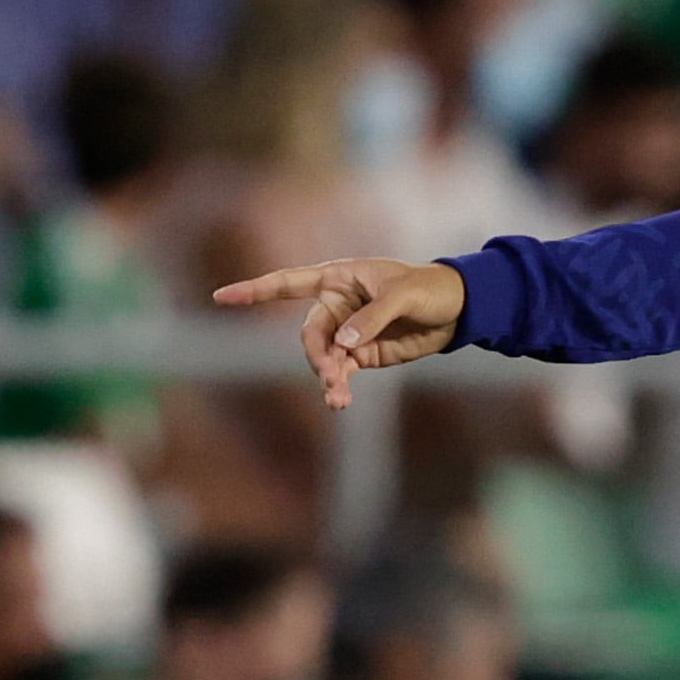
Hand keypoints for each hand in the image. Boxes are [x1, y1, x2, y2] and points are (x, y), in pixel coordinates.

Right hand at [212, 256, 467, 411]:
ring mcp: (347, 332)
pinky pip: (341, 372)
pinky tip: (340, 401)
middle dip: (316, 355)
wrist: (457, 310)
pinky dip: (338, 386)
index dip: (255, 290)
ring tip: (338, 397)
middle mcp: (336, 305)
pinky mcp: (362, 355)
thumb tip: (342, 344)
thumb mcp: (402, 296)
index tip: (222, 297)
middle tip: (331, 375)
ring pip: (322, 357)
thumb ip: (371, 318)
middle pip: (310, 333)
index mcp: (338, 278)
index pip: (288, 283)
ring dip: (326, 377)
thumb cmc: (427, 289)